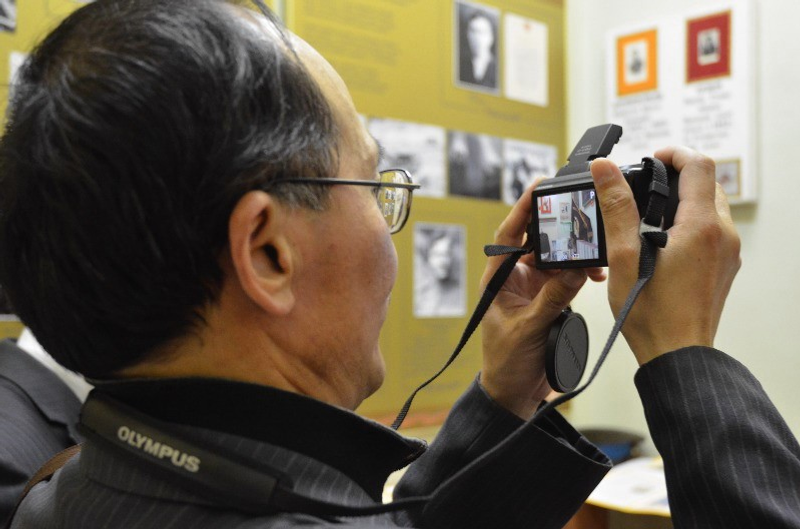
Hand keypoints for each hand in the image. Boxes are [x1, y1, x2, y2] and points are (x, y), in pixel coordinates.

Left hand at [479, 181, 604, 419]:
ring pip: (556, 258)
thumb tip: (576, 269)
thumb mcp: (529, 328)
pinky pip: (567, 278)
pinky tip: (593, 275)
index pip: (507, 236)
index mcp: (499, 279)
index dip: (521, 209)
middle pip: (537, 241)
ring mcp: (534, 289)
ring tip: (593, 253)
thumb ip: (552, 299)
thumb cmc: (506, 362)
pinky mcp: (549, 300)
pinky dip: (581, 274)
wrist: (514, 393)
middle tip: (580, 214)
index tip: (537, 186)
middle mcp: (515, 279)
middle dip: (558, 228)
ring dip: (574, 254)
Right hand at [590, 147, 740, 364]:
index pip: (699, 165)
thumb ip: (616, 207)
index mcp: (701, 226)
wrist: (677, 354)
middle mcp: (723, 235)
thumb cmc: (651, 314)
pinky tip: (661, 242)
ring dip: (684, 200)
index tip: (651, 158)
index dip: (674, 153)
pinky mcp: (724, 267)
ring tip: (648, 215)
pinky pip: (712, 231)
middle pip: (708, 184)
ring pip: (711, 207)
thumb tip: (605, 169)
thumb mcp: (624, 256)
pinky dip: (690, 223)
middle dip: (677, 176)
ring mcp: (728, 253)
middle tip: (644, 185)